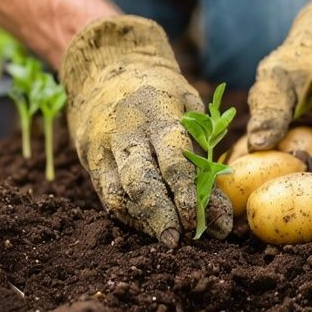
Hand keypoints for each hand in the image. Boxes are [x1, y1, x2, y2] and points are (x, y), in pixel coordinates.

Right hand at [61, 16, 232, 246]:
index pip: (173, 158)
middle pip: (140, 181)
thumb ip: (205, 156)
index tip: (201, 221)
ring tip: (167, 239)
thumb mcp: (189, 106)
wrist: (106, 70)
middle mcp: (126, 132)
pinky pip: (108, 196)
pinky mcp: (90, 161)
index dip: (186, 194)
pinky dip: (130, 216)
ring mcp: (103, 147)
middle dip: (159, 215)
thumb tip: (222, 215)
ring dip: (144, 222)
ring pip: (119, 194)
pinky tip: (149, 227)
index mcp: (157, 112)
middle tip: (176, 241)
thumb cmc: (161, 93)